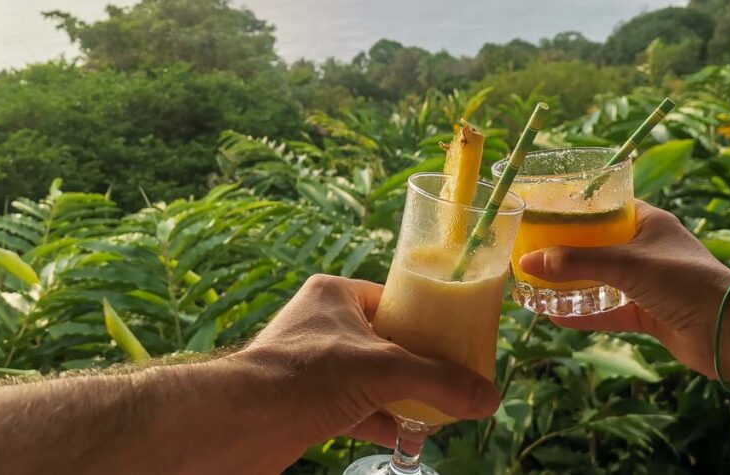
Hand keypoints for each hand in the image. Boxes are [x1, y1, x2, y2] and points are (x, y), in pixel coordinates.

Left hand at [233, 274, 499, 463]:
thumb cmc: (304, 376)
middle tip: (449, 376)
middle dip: (416, 362)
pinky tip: (405, 433)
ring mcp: (311, 365)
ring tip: (436, 407)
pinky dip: (379, 419)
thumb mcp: (385, 370)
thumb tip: (487, 398)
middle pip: (384, 340)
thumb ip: (439, 381)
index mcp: (335, 295)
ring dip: (400, 394)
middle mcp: (320, 324)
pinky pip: (352, 406)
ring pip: (368, 376)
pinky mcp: (304, 401)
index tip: (452, 336)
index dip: (423, 317)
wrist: (242, 424)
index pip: (391, 298)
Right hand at [518, 201, 729, 374]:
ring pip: (601, 279)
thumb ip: (576, 262)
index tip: (546, 213)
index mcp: (649, 222)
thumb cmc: (685, 282)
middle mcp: (647, 250)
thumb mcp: (626, 264)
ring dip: (573, 283)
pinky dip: (585, 313)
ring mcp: (648, 283)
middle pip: (598, 245)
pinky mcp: (648, 313)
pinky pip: (608, 310)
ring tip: (537, 283)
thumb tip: (528, 262)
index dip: (577, 209)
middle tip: (533, 250)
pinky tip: (555, 316)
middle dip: (567, 250)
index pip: (607, 207)